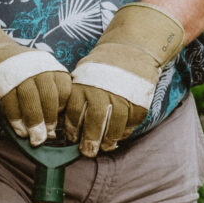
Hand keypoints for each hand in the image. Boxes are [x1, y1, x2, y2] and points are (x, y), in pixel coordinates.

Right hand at [0, 12, 70, 144]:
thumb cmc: (24, 73)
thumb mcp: (42, 75)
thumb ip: (51, 95)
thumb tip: (59, 125)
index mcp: (52, 67)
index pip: (65, 89)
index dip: (64, 108)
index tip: (61, 122)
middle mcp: (38, 67)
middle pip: (48, 96)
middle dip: (49, 119)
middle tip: (48, 135)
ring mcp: (20, 72)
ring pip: (30, 100)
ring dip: (33, 122)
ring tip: (35, 138)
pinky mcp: (2, 79)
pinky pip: (10, 102)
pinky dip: (15, 119)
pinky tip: (20, 131)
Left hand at [63, 2, 186, 155]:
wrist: (131, 50)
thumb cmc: (101, 68)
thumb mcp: (82, 76)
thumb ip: (75, 97)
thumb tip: (64, 122)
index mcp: (84, 86)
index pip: (75, 115)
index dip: (73, 130)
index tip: (73, 139)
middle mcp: (102, 92)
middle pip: (95, 123)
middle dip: (90, 140)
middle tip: (88, 152)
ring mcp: (122, 96)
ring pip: (115, 126)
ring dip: (109, 139)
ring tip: (105, 147)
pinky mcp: (139, 100)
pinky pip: (132, 122)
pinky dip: (127, 131)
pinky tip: (120, 135)